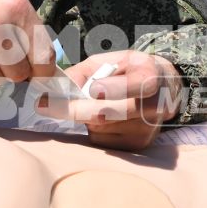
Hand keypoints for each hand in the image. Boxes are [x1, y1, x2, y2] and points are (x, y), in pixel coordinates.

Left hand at [48, 51, 181, 150]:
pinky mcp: (138, 146)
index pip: (140, 84)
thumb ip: (84, 72)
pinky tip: (102, 119)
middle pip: (115, 112)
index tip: (94, 89)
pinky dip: (92, 130)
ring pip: (102, 127)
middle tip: (46, 105)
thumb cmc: (127, 71)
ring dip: (85, 117)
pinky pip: (102, 141)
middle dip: (80, 108)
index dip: (117, 88)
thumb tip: (59, 88)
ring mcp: (148, 129)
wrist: (160, 90)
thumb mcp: (109, 61)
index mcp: (152, 75)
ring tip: (93, 104)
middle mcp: (156, 105)